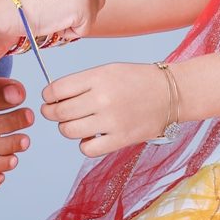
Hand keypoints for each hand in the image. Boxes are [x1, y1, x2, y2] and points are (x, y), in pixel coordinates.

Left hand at [41, 63, 176, 157]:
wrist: (172, 94)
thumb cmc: (137, 80)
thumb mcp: (109, 70)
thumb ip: (82, 82)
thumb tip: (53, 98)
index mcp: (99, 77)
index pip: (57, 89)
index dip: (47, 95)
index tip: (49, 98)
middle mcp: (103, 98)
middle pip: (59, 112)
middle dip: (51, 113)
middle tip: (55, 112)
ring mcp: (112, 121)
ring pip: (69, 131)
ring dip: (67, 128)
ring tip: (77, 123)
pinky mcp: (120, 139)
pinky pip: (87, 149)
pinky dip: (84, 144)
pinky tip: (92, 136)